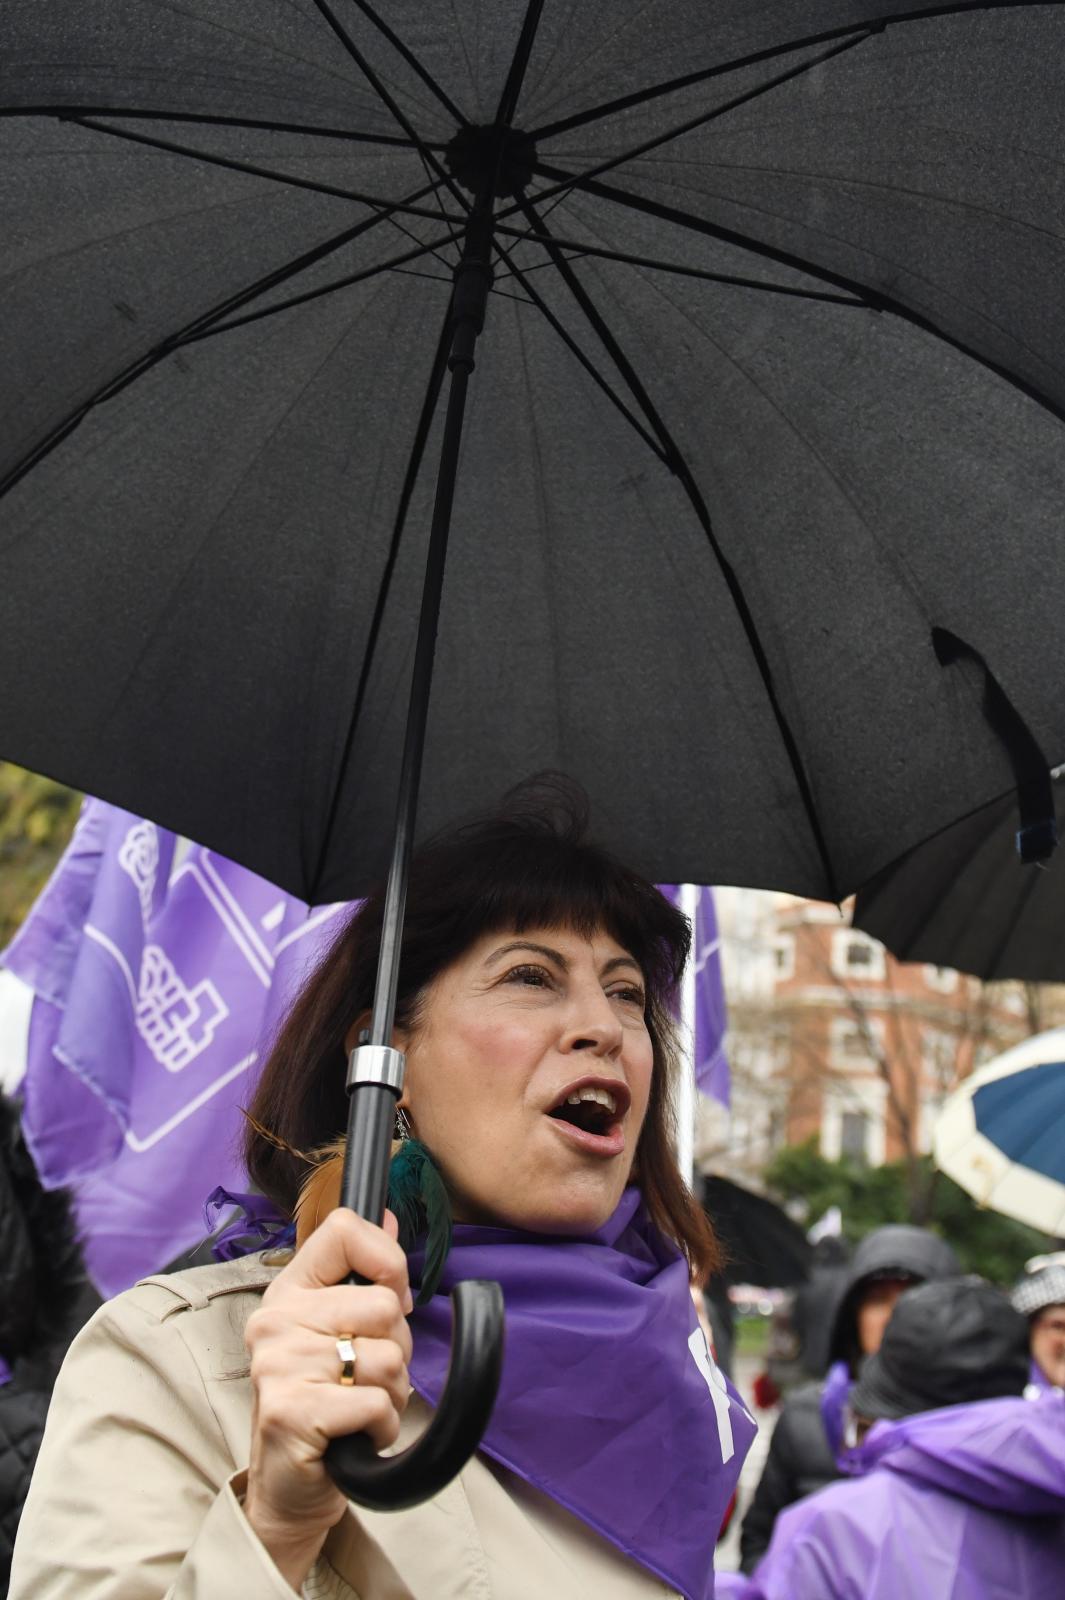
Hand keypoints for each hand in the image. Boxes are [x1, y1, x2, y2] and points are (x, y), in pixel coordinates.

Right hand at [243, 1208, 412, 1589]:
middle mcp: (276, 1321)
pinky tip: (354, 1435)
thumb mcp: (338, 1330)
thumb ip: (364, 1275)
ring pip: (387, 1357)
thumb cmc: (324, 1401)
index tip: (390, 1299)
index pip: (344, 1229)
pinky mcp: (291, 1411)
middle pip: (382, 1304)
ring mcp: (279, 1365)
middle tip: (364, 1376)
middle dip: (395, 1348)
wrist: (290, 1486)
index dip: (387, 1260)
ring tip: (356, 1407)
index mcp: (289, 1291)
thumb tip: (390, 1215)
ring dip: (390, 1393)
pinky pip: (375, 1403)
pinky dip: (380, 1426)